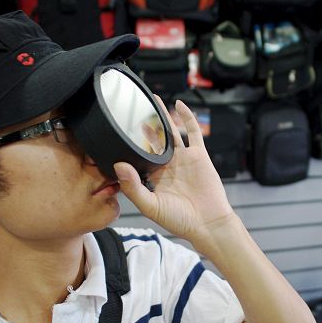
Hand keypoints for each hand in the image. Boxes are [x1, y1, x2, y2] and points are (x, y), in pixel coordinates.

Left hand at [114, 97, 235, 245]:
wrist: (208, 222)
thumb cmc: (179, 220)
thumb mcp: (150, 206)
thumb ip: (133, 187)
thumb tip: (119, 164)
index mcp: (152, 177)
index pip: (135, 156)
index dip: (126, 144)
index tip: (113, 131)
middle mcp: (166, 166)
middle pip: (151, 139)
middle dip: (141, 125)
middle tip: (129, 107)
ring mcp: (182, 159)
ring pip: (170, 132)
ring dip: (161, 116)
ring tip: (151, 100)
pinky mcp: (198, 155)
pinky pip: (192, 132)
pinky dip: (186, 117)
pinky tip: (178, 104)